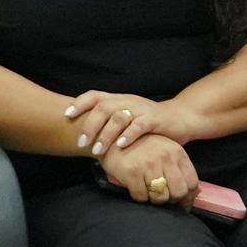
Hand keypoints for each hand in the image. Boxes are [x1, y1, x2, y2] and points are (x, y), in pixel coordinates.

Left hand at [63, 90, 189, 155]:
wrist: (180, 118)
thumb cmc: (148, 123)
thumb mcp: (126, 118)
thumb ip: (107, 122)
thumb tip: (82, 135)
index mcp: (118, 99)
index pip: (94, 95)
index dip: (80, 103)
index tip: (67, 115)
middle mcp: (127, 101)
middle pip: (103, 107)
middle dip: (90, 125)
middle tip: (82, 143)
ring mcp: (141, 109)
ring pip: (118, 117)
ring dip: (105, 134)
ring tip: (97, 150)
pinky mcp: (154, 119)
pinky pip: (139, 126)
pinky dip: (128, 135)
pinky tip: (121, 146)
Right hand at [98, 134, 200, 204]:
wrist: (111, 137)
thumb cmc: (140, 147)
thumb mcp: (164, 151)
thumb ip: (179, 169)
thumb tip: (196, 192)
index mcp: (176, 152)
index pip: (192, 182)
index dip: (187, 196)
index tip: (180, 201)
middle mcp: (165, 157)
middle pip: (178, 192)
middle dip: (171, 200)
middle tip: (162, 198)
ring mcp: (148, 164)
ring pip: (161, 197)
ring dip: (154, 200)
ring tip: (148, 192)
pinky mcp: (132, 172)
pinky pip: (142, 197)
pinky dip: (139, 197)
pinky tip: (136, 188)